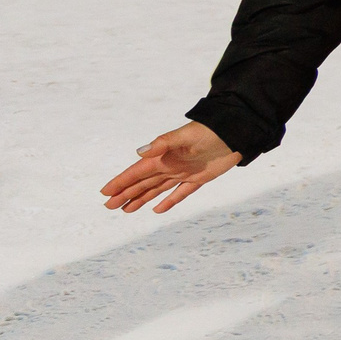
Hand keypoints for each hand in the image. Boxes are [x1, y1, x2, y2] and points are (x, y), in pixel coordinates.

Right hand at [99, 121, 240, 212]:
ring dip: (141, 198)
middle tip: (109, 206)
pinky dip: (169, 201)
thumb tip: (139, 152)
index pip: (137, 172)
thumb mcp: (186, 135)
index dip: (121, 182)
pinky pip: (180, 192)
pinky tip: (157, 209)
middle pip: (143, 183)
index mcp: (163, 156)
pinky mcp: (199, 178)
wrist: (235, 132)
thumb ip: (163, 143)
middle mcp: (170, 165)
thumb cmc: (210, 130)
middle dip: (125, 194)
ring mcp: (184, 172)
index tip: (105, 192)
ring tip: (126, 209)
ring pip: (157, 189)